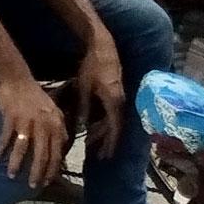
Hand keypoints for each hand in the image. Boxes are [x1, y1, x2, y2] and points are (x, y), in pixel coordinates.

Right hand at [0, 78, 69, 188]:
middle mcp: (43, 125)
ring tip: (11, 175)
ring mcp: (27, 121)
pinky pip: (6, 137)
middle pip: (41, 155)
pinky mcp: (11, 117)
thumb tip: (62, 145)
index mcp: (56, 125)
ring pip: (23, 149)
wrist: (17, 78)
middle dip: (37, 173)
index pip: (56, 154)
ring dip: (16, 164)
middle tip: (32, 186)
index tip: (46, 182)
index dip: (51, 170)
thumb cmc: (35, 95)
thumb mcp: (54, 111)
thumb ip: (60, 128)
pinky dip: (0, 148)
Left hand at [76, 38, 125, 155]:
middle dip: (106, 141)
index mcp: (114, 102)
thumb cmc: (92, 66)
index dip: (110, 143)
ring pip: (113, 120)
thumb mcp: (84, 87)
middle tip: (99, 155)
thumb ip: (85, 107)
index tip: (106, 156)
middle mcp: (120, 102)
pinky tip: (94, 126)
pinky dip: (104, 122)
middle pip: (114, 127)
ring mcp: (119, 97)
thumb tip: (84, 125)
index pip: (114, 128)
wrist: (103, 48)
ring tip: (92, 144)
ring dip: (104, 132)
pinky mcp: (116, 93)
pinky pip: (112, 112)